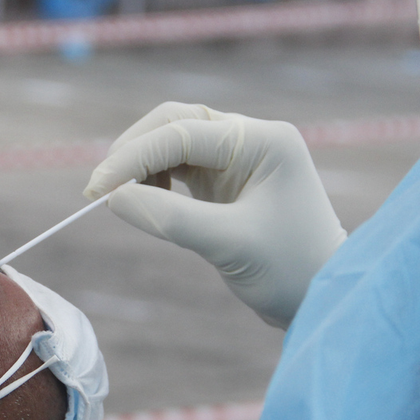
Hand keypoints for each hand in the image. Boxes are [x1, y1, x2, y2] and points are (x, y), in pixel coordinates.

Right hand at [84, 102, 345, 328]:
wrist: (322, 297)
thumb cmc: (289, 271)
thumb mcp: (229, 244)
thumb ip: (170, 218)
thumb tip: (113, 198)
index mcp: (262, 141)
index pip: (182, 132)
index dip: (134, 157)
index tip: (97, 190)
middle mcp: (251, 138)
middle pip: (175, 122)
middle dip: (134, 151)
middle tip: (99, 189)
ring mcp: (239, 157)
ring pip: (174, 141)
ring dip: (142, 164)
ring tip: (120, 198)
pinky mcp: (227, 180)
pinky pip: (180, 166)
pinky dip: (155, 178)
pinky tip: (145, 201)